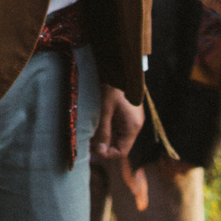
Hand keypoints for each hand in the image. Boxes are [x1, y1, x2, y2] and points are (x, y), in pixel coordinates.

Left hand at [92, 85, 147, 210]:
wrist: (120, 66)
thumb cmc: (113, 86)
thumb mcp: (105, 109)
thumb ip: (103, 131)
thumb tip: (99, 152)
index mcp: (132, 126)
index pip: (120, 152)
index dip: (105, 154)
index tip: (90, 148)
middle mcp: (134, 125)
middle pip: (118, 145)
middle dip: (102, 145)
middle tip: (86, 139)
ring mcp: (130, 119)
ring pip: (116, 137)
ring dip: (102, 136)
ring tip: (88, 130)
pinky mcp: (125, 113)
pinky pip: (115, 127)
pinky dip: (105, 128)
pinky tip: (94, 122)